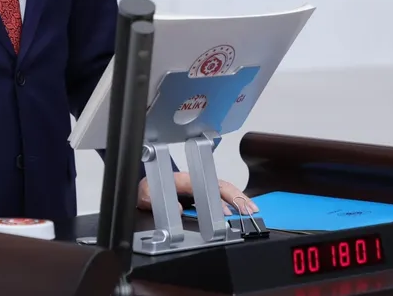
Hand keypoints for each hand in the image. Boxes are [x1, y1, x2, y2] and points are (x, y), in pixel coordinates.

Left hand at [137, 172, 259, 215]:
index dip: (222, 195)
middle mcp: (193, 182)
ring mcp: (197, 188)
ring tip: (251, 210)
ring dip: (238, 199)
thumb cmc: (145, 190)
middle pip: (221, 185)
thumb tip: (177, 208)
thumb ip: (155, 199)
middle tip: (250, 210)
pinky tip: (236, 212)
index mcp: (183, 180)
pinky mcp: (197, 195)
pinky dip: (230, 203)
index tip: (232, 209)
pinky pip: (217, 196)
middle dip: (238, 197)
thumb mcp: (144, 196)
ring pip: (222, 190)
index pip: (208, 184)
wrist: (141, 188)